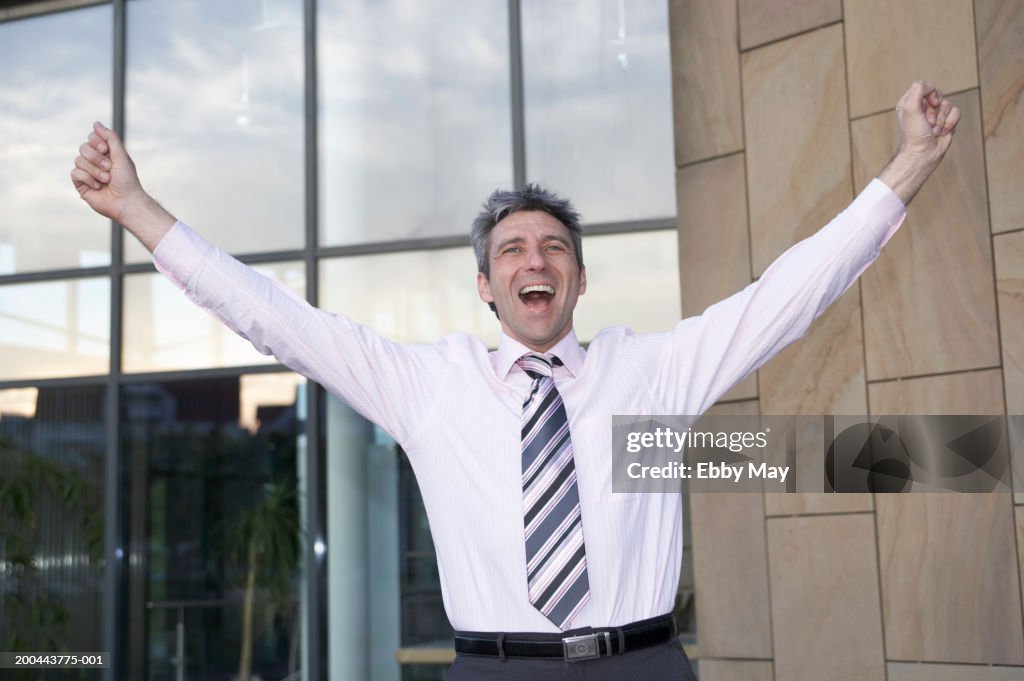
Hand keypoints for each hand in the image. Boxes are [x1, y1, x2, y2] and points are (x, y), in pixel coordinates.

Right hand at [71, 121, 144, 223]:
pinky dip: (88, 178)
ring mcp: (87, 172)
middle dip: (96, 158)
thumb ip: (110, 137)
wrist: (126, 201)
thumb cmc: (127, 180)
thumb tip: (96, 123)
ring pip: (78, 160)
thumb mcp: (120, 154)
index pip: (91, 138)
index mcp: (105, 154)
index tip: (106, 149)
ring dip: (95, 170)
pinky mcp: (81, 184)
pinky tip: (98, 186)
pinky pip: (75, 173)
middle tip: (109, 168)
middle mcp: (95, 162)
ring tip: (107, 180)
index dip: (96, 142)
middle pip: (83, 148)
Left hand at [878, 81, 961, 204]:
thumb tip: (931, 86)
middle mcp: (922, 107)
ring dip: (942, 119)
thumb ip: (918, 90)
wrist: (924, 153)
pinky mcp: (946, 121)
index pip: (925, 86)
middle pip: (938, 94)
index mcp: (909, 102)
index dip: (930, 93)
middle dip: (936, 109)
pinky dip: (950, 123)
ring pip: (948, 104)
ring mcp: (934, 114)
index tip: (928, 104)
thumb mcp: (910, 108)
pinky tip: (941, 133)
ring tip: (933, 130)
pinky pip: (956, 112)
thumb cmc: (914, 134)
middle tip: (928, 121)